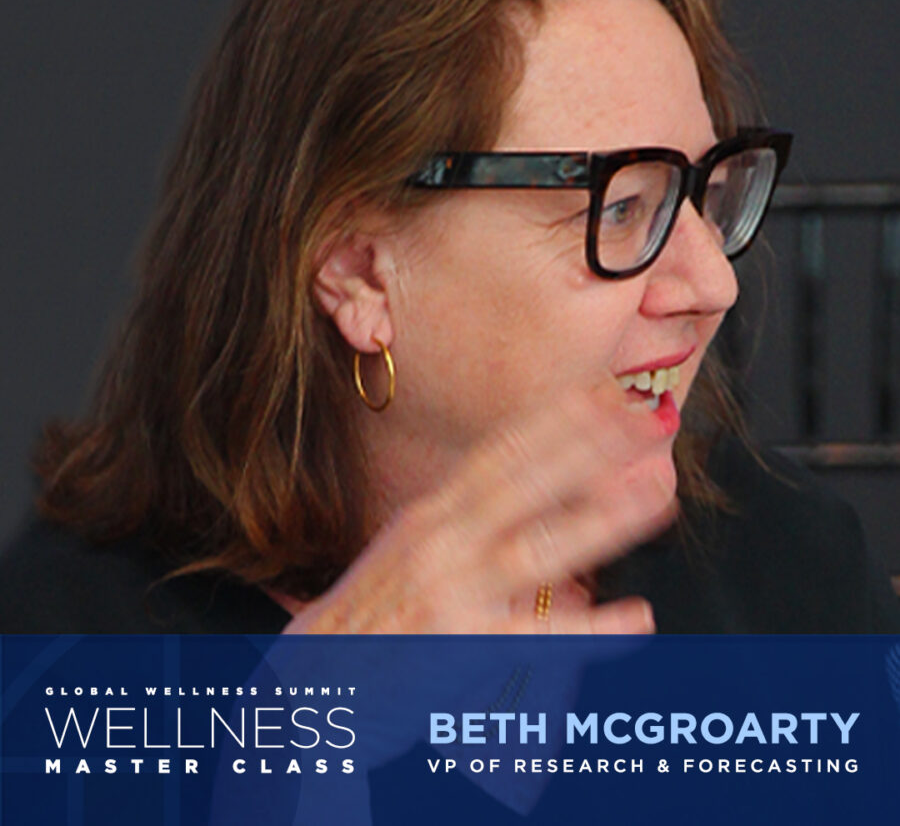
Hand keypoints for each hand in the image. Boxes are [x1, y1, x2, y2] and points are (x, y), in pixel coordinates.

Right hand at [285, 379, 676, 633]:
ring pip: (538, 545)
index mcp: (434, 513)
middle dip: (589, 445)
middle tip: (646, 418)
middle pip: (525, 482)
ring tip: (658, 492)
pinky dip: (591, 629)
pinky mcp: (462, 648)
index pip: (501, 452)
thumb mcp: (413, 550)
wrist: (313, 679)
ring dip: (602, 516)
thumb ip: (471, 525)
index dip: (556, 418)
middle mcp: (442, 540)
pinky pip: (537, 637)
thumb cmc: (370, 612)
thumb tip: (530, 505)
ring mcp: (452, 590)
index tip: (602, 391)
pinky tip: (638, 619)